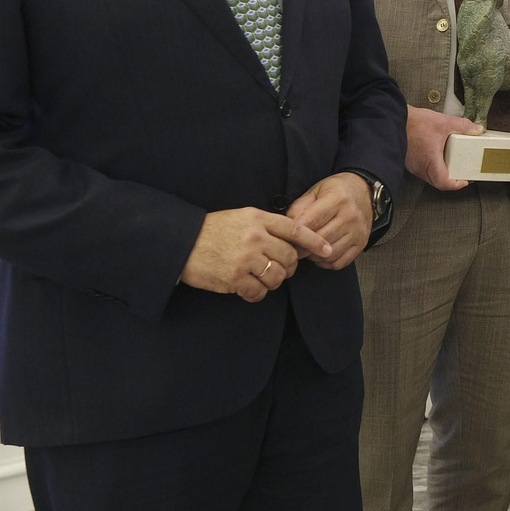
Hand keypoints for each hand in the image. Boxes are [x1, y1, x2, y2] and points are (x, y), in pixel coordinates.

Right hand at [179, 208, 332, 302]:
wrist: (182, 242)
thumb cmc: (213, 230)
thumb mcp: (242, 217)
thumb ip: (267, 225)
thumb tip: (291, 240)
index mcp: (259, 219)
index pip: (295, 229)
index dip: (314, 241)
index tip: (327, 250)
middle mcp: (256, 238)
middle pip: (290, 257)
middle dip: (288, 267)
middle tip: (278, 268)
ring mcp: (245, 259)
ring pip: (278, 277)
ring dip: (273, 282)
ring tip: (261, 278)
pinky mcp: (234, 278)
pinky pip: (259, 292)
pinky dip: (257, 293)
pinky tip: (248, 288)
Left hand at [286, 172, 372, 270]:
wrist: (364, 191)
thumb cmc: (336, 191)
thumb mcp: (315, 191)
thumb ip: (299, 208)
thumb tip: (287, 228)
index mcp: (337, 199)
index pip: (312, 222)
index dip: (295, 233)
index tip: (285, 238)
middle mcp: (350, 216)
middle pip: (320, 240)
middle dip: (302, 248)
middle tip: (291, 248)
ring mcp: (358, 232)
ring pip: (329, 254)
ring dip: (314, 256)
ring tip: (307, 250)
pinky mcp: (361, 244)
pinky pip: (340, 262)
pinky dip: (326, 263)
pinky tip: (320, 255)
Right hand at [406, 105, 484, 189]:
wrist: (393, 118)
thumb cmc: (413, 122)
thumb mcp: (443, 122)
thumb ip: (462, 126)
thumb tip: (476, 129)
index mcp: (429, 161)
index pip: (444, 183)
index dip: (457, 184)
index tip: (465, 180)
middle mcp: (420, 167)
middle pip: (438, 182)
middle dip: (452, 180)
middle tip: (462, 173)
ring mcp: (413, 166)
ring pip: (430, 177)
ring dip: (442, 173)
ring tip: (452, 165)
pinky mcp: (410, 161)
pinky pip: (423, 170)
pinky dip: (433, 167)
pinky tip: (438, 157)